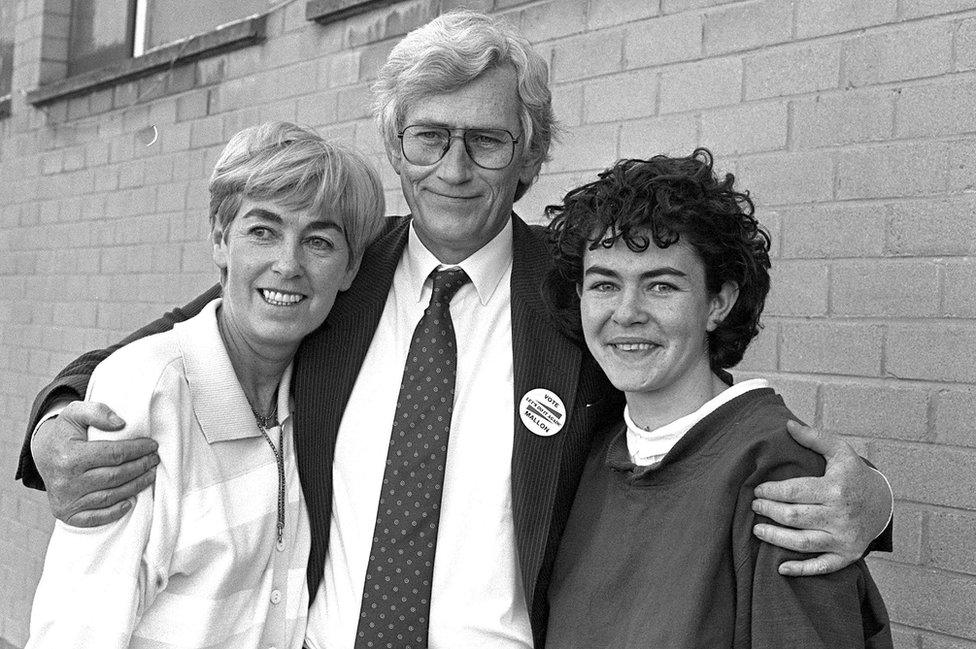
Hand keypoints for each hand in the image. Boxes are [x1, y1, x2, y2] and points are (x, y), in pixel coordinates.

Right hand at [31, 401, 159, 526]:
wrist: (42, 455)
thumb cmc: (65, 434)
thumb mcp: (74, 413)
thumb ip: (97, 411)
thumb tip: (120, 424)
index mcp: (70, 456)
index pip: (114, 454)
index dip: (137, 449)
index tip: (152, 445)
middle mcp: (66, 481)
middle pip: (115, 476)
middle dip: (140, 467)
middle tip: (154, 460)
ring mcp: (66, 500)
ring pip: (110, 496)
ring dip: (135, 487)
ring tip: (150, 475)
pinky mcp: (66, 513)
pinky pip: (95, 518)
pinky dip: (115, 512)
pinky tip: (130, 502)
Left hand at [751, 420, 891, 576]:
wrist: (883, 504)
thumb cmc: (854, 475)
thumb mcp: (840, 452)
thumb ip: (814, 438)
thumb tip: (787, 425)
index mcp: (836, 489)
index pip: (795, 491)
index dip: (772, 491)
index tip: (757, 489)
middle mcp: (840, 516)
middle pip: (795, 517)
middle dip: (769, 511)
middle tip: (754, 506)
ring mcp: (844, 539)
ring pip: (803, 543)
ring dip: (776, 538)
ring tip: (757, 529)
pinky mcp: (847, 556)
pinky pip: (822, 567)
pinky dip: (801, 570)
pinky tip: (780, 568)